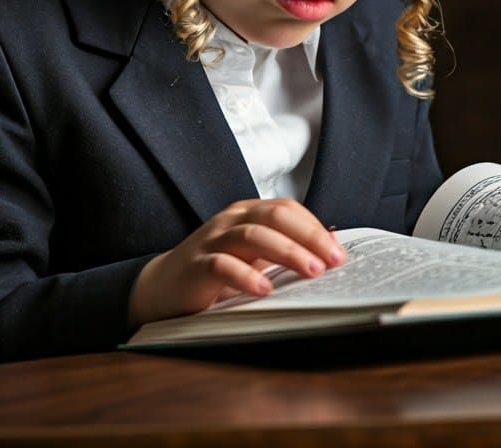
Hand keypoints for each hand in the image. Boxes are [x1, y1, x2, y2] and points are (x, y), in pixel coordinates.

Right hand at [128, 198, 344, 328]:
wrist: (162, 288)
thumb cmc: (216, 270)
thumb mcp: (254, 256)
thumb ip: (286, 248)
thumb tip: (331, 246)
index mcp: (248, 213)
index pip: (287, 209)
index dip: (315, 228)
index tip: (338, 253)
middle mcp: (231, 220)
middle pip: (275, 216)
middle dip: (308, 237)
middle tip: (331, 262)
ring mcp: (212, 240)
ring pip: (252, 235)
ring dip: (287, 252)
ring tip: (310, 272)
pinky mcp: (195, 266)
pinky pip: (222, 265)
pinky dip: (246, 276)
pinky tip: (264, 290)